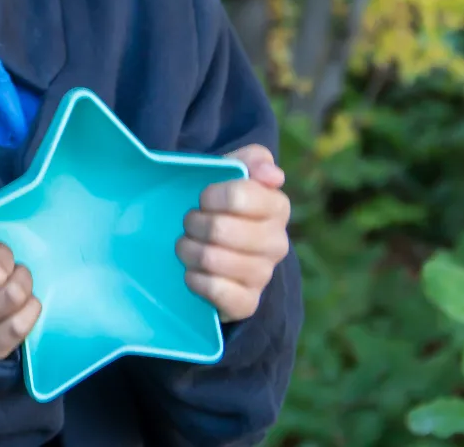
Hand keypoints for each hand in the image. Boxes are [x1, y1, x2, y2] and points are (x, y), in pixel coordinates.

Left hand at [177, 144, 290, 322]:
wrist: (214, 248)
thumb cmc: (220, 203)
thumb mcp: (230, 172)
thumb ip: (251, 160)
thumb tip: (273, 174)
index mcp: (277, 205)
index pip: (240, 195)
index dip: (210, 195)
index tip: (201, 197)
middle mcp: (277, 242)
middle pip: (221, 229)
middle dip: (194, 223)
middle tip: (189, 222)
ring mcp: (264, 275)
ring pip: (214, 259)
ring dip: (189, 250)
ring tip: (186, 245)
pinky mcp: (248, 303)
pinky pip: (217, 291)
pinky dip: (195, 280)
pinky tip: (192, 273)